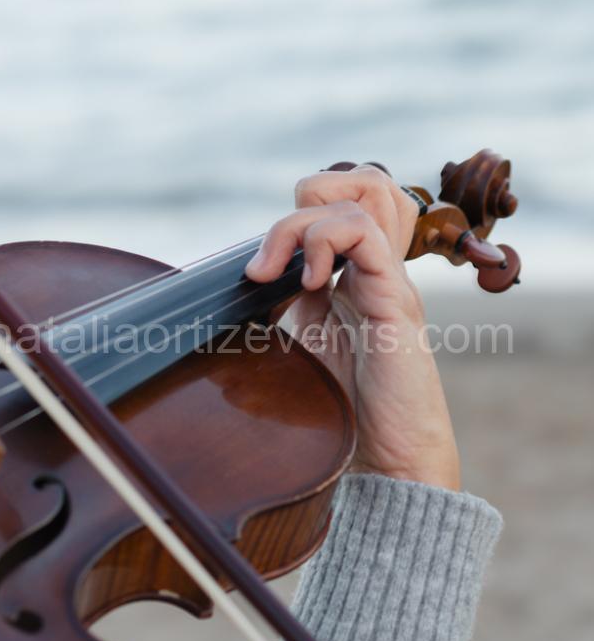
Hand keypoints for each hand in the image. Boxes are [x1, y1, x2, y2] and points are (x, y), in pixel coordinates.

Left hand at [245, 165, 460, 490]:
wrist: (390, 460)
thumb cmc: (349, 412)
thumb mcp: (302, 345)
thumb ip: (284, 306)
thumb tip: (244, 278)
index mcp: (354, 276)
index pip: (339, 202)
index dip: (296, 215)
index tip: (258, 270)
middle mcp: (376, 269)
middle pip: (364, 180)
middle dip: (307, 198)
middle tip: (270, 259)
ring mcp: (389, 280)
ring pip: (364, 193)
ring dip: (301, 223)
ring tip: (278, 273)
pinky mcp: (395, 300)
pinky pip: (366, 235)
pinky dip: (324, 243)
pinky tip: (308, 284)